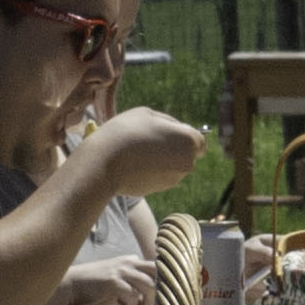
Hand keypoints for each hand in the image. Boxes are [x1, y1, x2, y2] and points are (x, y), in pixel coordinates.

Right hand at [50, 252, 153, 304]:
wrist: (72, 284)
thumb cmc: (95, 288)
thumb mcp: (116, 288)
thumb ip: (133, 298)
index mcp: (132, 261)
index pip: (157, 267)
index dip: (161, 282)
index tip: (158, 296)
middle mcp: (129, 263)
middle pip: (157, 275)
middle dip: (156, 293)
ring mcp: (122, 271)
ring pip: (148, 286)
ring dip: (144, 301)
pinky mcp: (114, 282)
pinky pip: (133, 296)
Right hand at [82, 107, 208, 203]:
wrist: (104, 164)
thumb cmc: (126, 132)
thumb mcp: (148, 114)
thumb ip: (168, 121)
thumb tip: (176, 129)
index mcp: (188, 141)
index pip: (200, 141)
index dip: (185, 136)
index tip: (168, 133)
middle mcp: (187, 163)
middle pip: (187, 154)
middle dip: (174, 148)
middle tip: (150, 140)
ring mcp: (174, 179)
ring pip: (173, 166)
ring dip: (163, 159)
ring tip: (139, 151)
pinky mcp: (160, 190)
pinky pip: (161, 176)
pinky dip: (153, 171)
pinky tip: (135, 164)